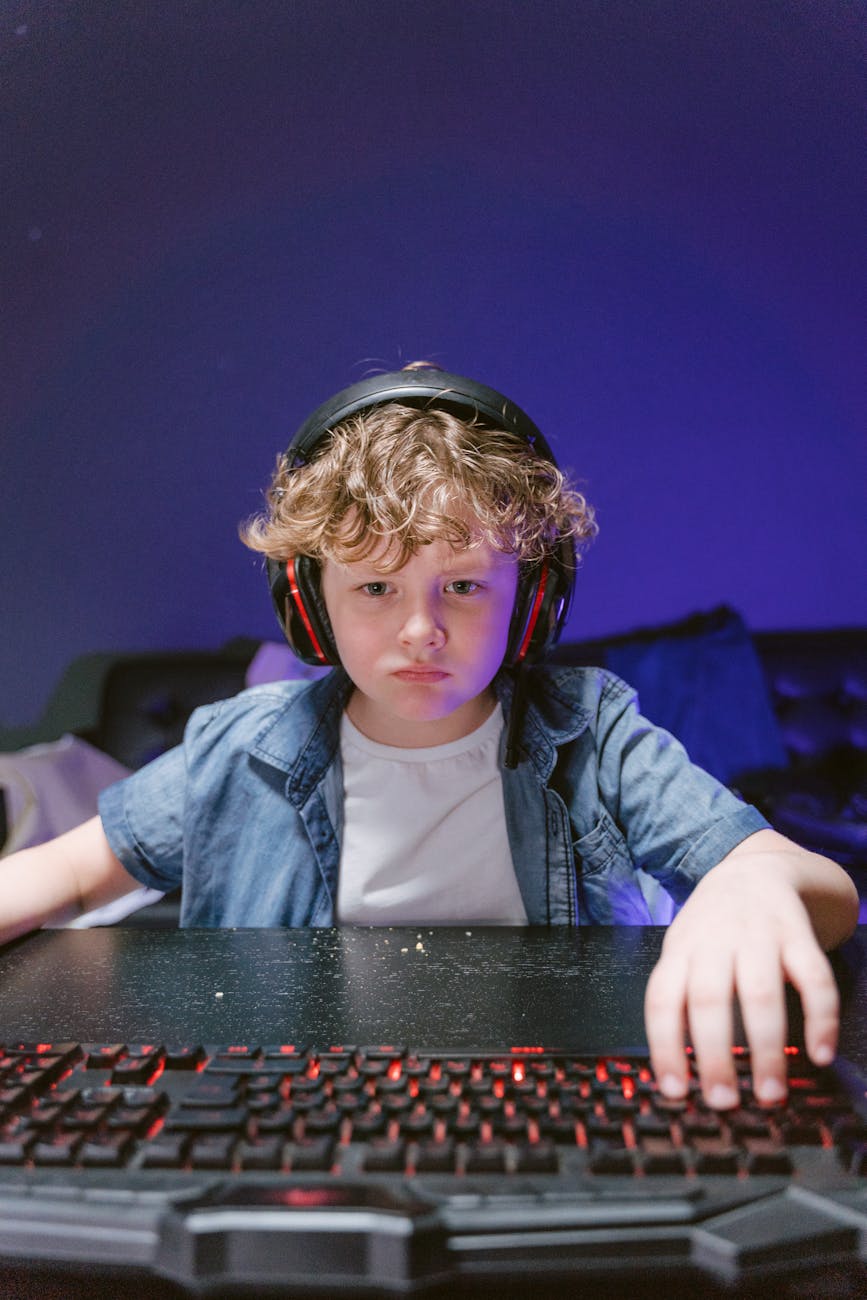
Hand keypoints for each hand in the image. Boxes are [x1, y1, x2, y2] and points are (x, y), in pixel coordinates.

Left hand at [644, 831, 846, 1108]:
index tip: (674, 1091)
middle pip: (710, 999)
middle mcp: (716, 939)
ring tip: (772, 1094)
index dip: (665, 1046)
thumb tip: (678, 1070)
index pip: (663, 999)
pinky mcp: (799, 933)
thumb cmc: (715, 926)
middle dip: (716, 1056)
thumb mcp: (685, 948)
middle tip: (724, 1101)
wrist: (757, 866)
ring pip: (760, 993)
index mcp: (681, 948)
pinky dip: (820, 1019)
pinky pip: (813, 978)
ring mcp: (758, 934)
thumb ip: (682, 996)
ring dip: (767, 1048)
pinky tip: (819, 1054)